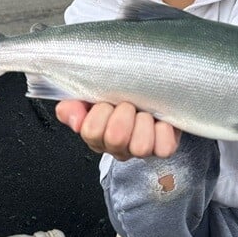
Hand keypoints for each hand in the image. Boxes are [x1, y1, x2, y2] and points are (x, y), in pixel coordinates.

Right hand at [55, 99, 179, 160]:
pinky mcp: (164, 148)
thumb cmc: (120, 91)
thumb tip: (75, 120)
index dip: (100, 113)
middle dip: (123, 113)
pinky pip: (164, 147)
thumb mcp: (90, 94)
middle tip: (127, 104)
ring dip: (144, 122)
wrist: (150, 86)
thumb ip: (72, 105)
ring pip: (140, 146)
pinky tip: (160, 120)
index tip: (106, 101)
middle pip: (116, 138)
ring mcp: (141, 149)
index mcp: (96, 134)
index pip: (91, 131)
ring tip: (144, 112)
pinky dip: (164, 130)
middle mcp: (117, 147)